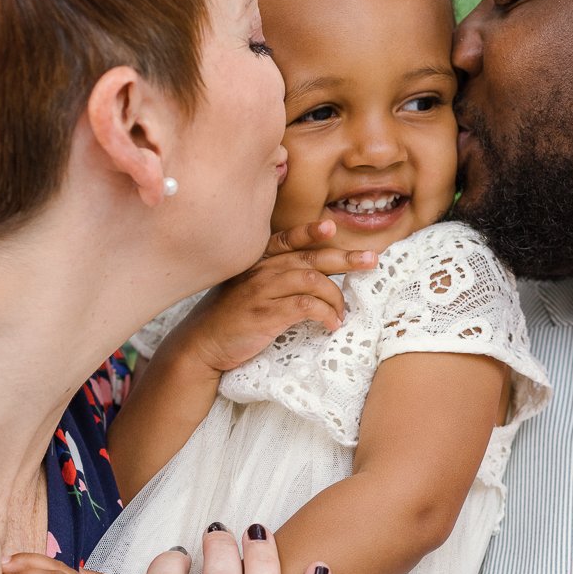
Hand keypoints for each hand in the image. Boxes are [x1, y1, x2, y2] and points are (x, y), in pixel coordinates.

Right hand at [175, 219, 378, 374]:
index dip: (311, 232)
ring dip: (336, 297)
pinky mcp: (267, 313)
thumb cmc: (228, 318)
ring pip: (314, 280)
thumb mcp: (245, 288)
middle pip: (311, 257)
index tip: (332, 228)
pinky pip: (307, 306)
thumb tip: (313, 278)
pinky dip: (325, 314)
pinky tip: (331, 324)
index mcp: (257, 260)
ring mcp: (263, 290)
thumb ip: (272, 276)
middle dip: (346, 258)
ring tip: (342, 314)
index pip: (289, 239)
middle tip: (372, 261)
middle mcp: (261, 269)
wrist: (200, 345)